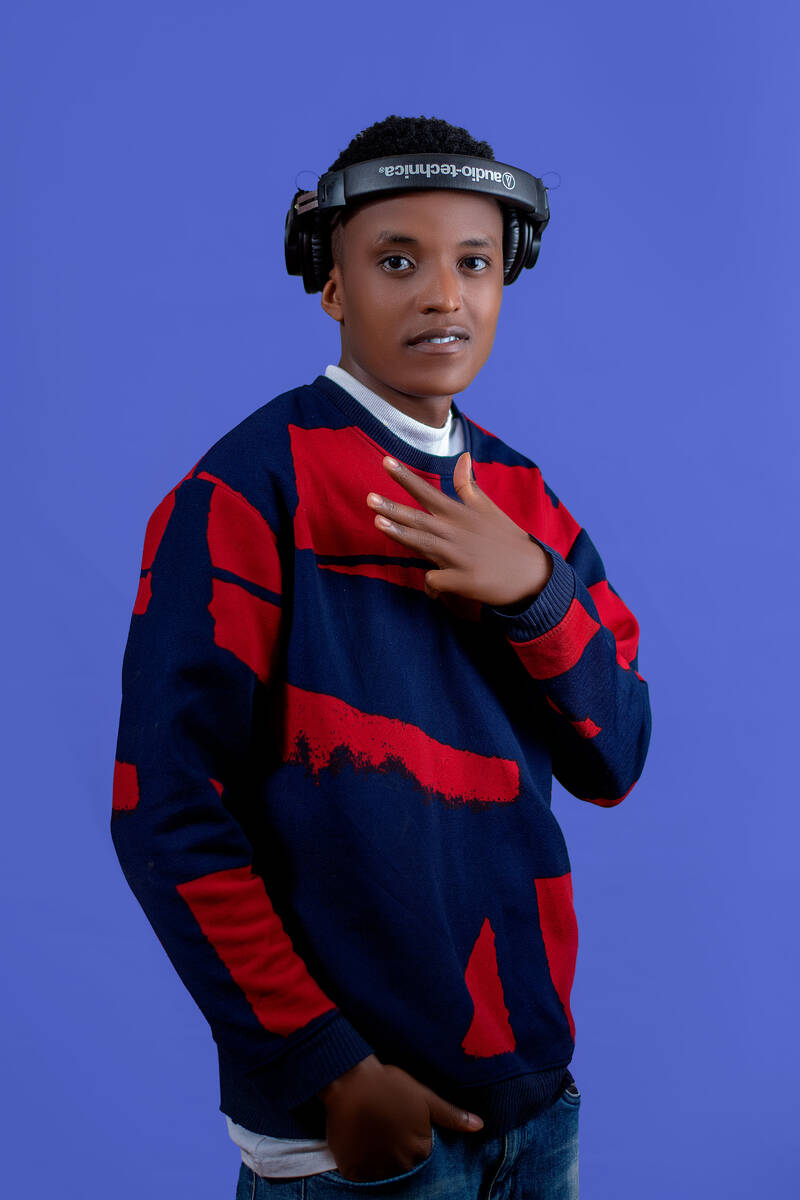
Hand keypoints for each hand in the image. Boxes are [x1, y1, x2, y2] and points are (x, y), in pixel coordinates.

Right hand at [317, 1054, 483, 1182]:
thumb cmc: (389, 1085)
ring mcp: (376, 1169)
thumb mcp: (424, 1096)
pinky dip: (361, 1166)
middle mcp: (401, 1164)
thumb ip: (451, 1115)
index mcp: (421, 1148)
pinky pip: (361, 1177)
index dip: (413, 1143)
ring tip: (372, 1137)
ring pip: (383, 1175)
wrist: (351, 1080)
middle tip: (385, 1131)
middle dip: (398, 1154)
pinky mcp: (353, 1170)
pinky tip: (359, 1145)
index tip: (403, 1128)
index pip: (423, 1157)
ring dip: (380, 1162)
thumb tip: (480, 1126)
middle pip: (404, 1168)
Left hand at [366, 452, 551, 607]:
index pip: (427, 492)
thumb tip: (462, 456)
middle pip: (418, 518)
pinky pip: (435, 581)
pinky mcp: (463, 580)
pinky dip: (431, 585)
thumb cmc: (507, 540)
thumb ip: (468, 486)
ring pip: (422, 544)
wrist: (533, 574)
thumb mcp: (489, 509)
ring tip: (378, 523)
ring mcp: (459, 556)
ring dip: (400, 534)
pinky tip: (434, 589)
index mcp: (460, 514)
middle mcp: (456, 532)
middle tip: (368, 498)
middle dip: (393, 507)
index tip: (385, 461)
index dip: (405, 478)